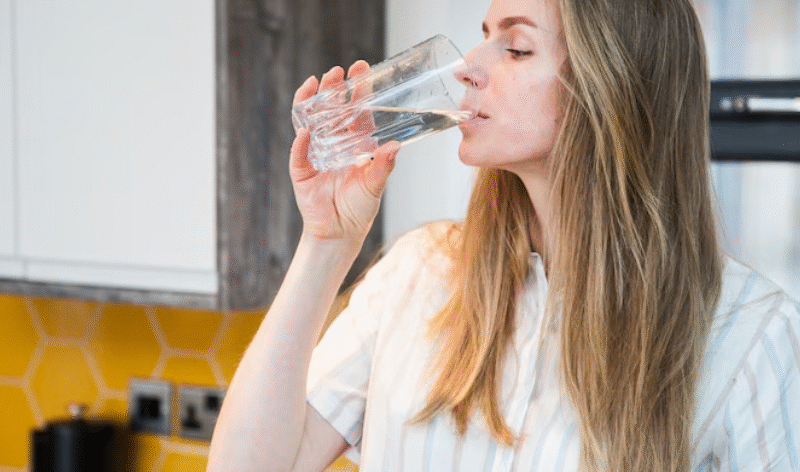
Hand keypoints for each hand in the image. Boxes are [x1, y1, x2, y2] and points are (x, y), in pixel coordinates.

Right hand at [290, 61, 399, 242]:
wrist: (340, 233)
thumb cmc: (360, 207)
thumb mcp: (375, 184)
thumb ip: (384, 165)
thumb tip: (395, 146)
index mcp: (354, 143)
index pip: (355, 110)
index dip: (357, 90)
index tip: (361, 69)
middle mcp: (333, 143)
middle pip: (330, 109)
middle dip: (333, 89)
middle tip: (337, 72)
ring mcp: (315, 154)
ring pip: (310, 122)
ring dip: (311, 103)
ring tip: (316, 85)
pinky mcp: (301, 170)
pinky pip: (298, 153)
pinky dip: (300, 143)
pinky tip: (305, 132)